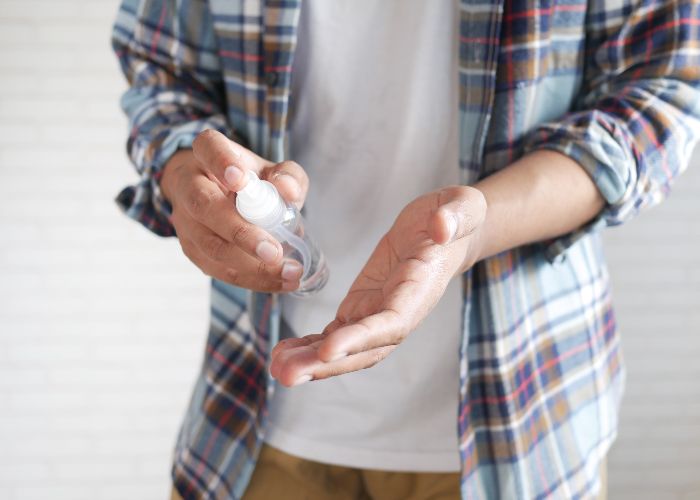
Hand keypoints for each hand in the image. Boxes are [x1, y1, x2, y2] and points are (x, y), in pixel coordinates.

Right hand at [160, 129, 308, 291]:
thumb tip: (288, 193)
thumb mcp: (273, 170)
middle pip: (205, 207)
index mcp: (208, 153)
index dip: (222, 163)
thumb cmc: (250, 180)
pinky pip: (218, 269)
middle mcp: (189, 185)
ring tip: (289, 273)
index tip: (240, 179)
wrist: (219, 196)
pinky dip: (251, 279)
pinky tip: (280, 281)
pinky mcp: (192, 250)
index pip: (209, 149)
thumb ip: (287, 177)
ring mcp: (185, 221)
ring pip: (210, 246)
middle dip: (241, 233)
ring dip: (251, 266)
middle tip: (274, 252)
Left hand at [270, 186, 486, 386]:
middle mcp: (399, 313)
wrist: (445, 232)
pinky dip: (311, 346)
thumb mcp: (462, 206)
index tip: (329, 348)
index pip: (391, 322)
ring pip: (345, 348)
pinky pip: (335, 334)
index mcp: (420, 290)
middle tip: (288, 374)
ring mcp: (378, 314)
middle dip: (327, 364)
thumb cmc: (455, 217)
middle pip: (363, 349)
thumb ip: (455, 215)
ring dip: (312, 362)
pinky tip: (284, 353)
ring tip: (277, 368)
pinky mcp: (362, 308)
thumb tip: (442, 226)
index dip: (361, 338)